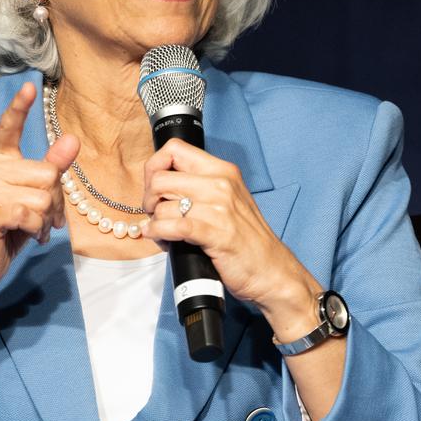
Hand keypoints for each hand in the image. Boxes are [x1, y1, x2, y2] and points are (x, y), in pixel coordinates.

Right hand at [0, 81, 79, 299]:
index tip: (30, 85)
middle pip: (47, 173)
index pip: (7, 127)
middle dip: (54, 201)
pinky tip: (27, 235)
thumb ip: (51, 168)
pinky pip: (31, 213)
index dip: (19, 107)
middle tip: (44, 219)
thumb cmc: (7, 229)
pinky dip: (36, 229)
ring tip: (34, 228)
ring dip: (46, 219)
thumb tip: (71, 139)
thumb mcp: (33, 197)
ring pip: (42, 195)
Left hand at [141, 139, 320, 327]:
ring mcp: (219, 208)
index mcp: (222, 171)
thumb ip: (199, 186)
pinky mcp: (215, 234)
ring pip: (163, 206)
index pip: (174, 150)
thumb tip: (159, 183)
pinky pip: (171, 226)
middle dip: (148, 199)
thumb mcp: (228, 199)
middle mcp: (221, 184)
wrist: (272, 271)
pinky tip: (161, 239)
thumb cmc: (247, 239)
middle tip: (154, 214)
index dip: (154, 167)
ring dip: (155, 223)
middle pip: (160, 178)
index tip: (154, 187)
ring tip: (163, 234)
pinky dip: (158, 233)